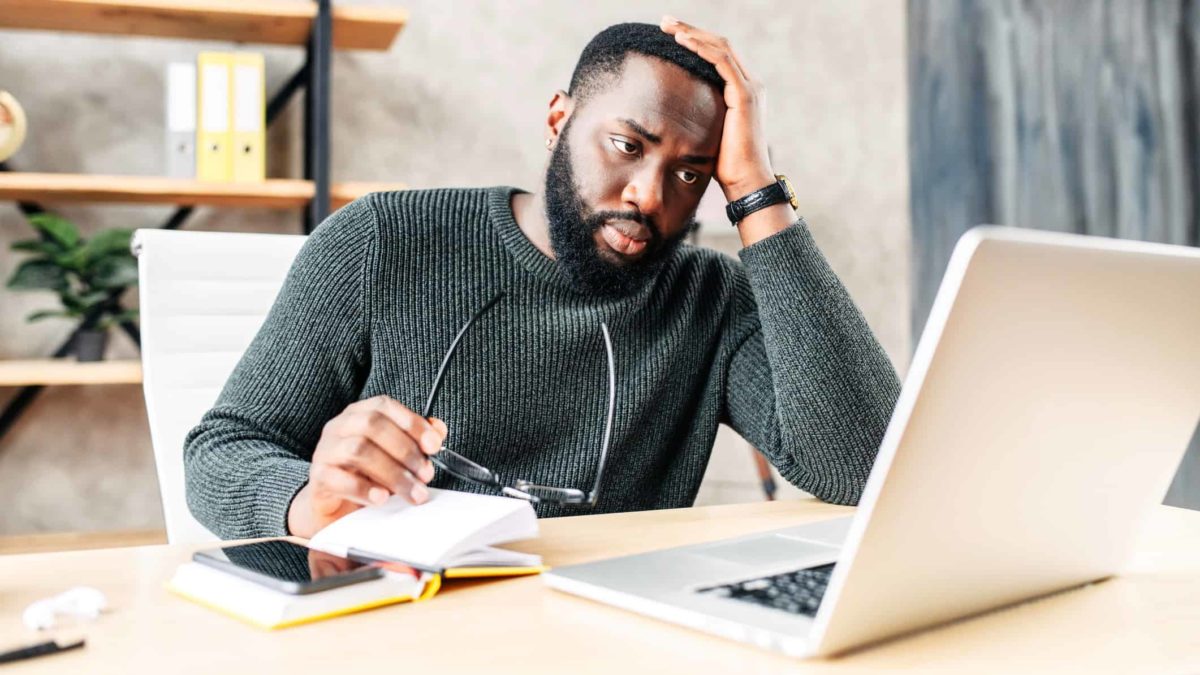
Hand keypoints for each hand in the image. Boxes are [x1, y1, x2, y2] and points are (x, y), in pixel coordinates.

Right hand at [287, 395, 447, 537]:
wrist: (334, 506)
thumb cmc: (367, 475)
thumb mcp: (395, 456)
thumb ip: (416, 440)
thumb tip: (438, 430)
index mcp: (359, 414)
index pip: (384, 406)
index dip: (412, 423)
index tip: (434, 445)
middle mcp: (339, 427)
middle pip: (372, 425)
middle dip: (405, 450)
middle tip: (426, 475)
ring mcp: (325, 450)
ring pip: (358, 450)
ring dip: (392, 473)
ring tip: (413, 492)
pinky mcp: (318, 478)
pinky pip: (338, 478)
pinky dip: (364, 489)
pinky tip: (382, 499)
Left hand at [659, 16, 774, 201]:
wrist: (745, 182)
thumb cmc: (725, 165)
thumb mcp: (708, 132)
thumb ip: (701, 116)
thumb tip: (676, 114)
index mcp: (742, 90)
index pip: (718, 55)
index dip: (695, 41)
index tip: (670, 35)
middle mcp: (750, 83)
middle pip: (719, 44)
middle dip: (691, 30)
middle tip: (665, 22)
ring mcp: (749, 88)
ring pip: (720, 47)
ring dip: (692, 34)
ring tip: (668, 26)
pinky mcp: (745, 95)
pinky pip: (721, 62)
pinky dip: (701, 48)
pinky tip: (682, 41)